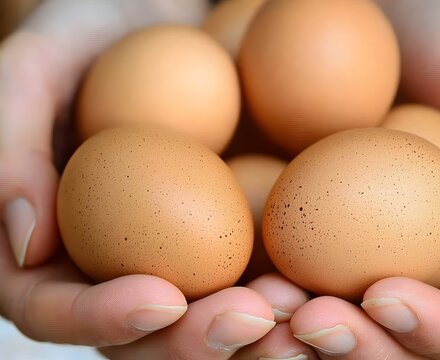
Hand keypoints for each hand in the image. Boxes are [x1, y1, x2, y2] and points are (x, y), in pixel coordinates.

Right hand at [0, 1, 284, 357]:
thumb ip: (15, 152)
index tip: (161, 298)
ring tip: (299, 308)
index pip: (57, 310)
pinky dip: (285, 287)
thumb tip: (28, 243)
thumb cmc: (81, 43)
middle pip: (144, 337)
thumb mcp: (32, 73)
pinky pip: (250, 274)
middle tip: (253, 316)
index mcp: (45, 252)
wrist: (149, 24)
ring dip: (255, 331)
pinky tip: (319, 280)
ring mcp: (172, 256)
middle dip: (197, 340)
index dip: (104, 319)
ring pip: (204, 321)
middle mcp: (109, 267)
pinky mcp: (224, 235)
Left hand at [239, 1, 439, 358]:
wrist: (383, 33)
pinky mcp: (320, 251)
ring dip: (307, 343)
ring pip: (351, 339)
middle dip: (365, 351)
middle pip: (412, 353)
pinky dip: (272, 305)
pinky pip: (300, 294)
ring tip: (268, 310)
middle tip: (312, 319)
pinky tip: (242, 288)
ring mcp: (373, 269)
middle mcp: (436, 278)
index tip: (385, 293)